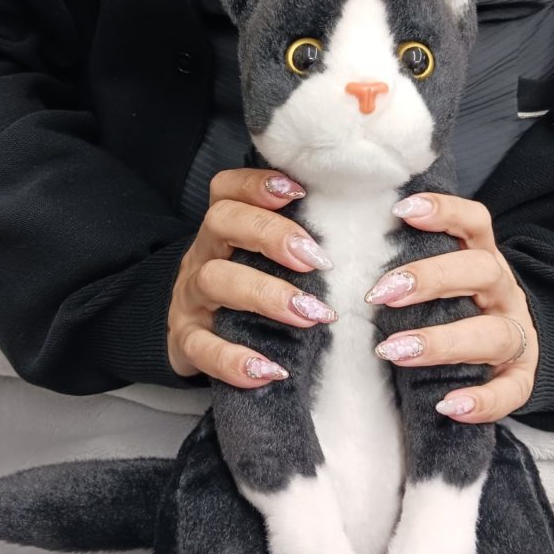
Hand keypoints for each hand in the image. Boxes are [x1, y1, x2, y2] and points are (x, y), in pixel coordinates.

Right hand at [168, 169, 337, 387]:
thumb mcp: (260, 260)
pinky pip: (202, 347)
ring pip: (214, 280)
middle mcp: (203, 255)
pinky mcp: (185, 341)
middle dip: (271, 235)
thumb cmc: (246, 291)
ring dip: (266, 295)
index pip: (227, 189)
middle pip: (221, 222)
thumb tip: (368, 226)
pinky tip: (270, 370)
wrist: (193, 340)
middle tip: (318, 260)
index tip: (299, 191)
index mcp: (223, 229)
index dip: (257, 183)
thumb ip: (297, 241)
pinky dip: (234, 359)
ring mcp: (190, 298)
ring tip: (311, 314)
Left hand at [366, 193, 538, 422]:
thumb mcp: (442, 277)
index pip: (474, 222)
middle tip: (379, 294)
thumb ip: (407, 261)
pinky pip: (511, 390)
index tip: (401, 210)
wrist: (510, 349)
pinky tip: (448, 406)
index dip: (444, 210)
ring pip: (493, 333)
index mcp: (483, 257)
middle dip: (431, 278)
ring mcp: (517, 334)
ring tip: (395, 352)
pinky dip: (482, 401)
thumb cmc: (456, 306)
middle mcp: (503, 291)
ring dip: (442, 342)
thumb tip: (339, 251)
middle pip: (482, 271)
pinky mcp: (521, 378)